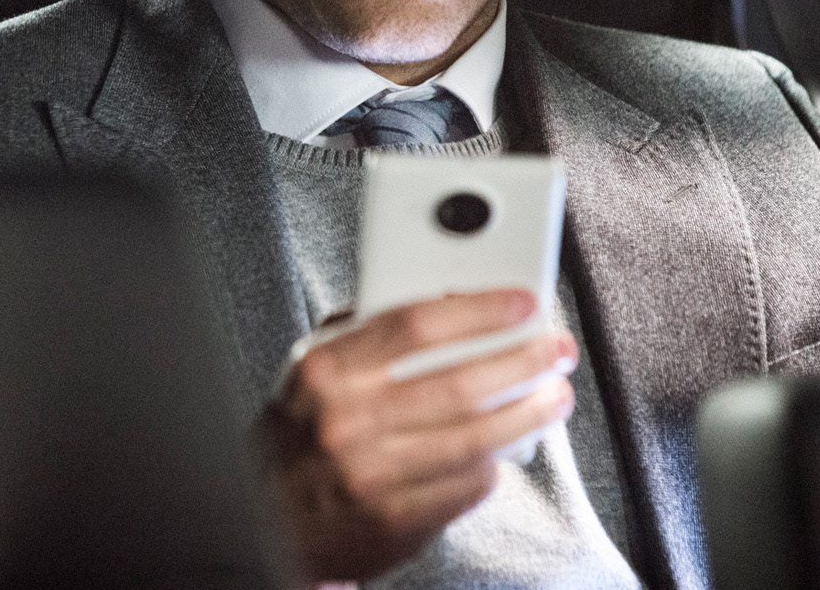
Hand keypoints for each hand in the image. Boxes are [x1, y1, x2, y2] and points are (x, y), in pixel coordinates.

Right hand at [259, 290, 577, 582]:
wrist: (264, 518)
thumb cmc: (296, 434)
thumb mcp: (310, 369)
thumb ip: (364, 330)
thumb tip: (440, 297)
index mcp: (324, 371)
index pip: (415, 325)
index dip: (479, 310)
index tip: (521, 304)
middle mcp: (345, 422)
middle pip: (458, 383)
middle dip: (522, 362)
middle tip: (555, 351)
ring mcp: (370, 477)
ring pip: (474, 439)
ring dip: (527, 415)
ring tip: (552, 397)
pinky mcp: (393, 522)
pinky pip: (466, 485)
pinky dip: (495, 464)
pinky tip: (509, 447)